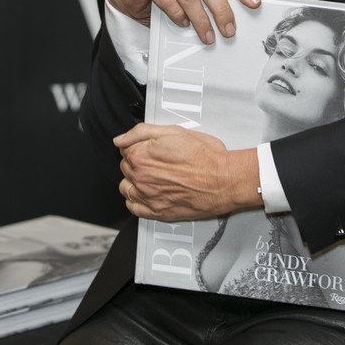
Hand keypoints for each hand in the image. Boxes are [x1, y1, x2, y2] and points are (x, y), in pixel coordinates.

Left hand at [115, 123, 261, 219]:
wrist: (224, 180)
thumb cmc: (206, 157)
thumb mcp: (174, 131)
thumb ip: (141, 132)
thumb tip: (120, 139)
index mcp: (142, 156)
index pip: (124, 149)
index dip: (137, 145)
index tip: (148, 146)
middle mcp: (141, 178)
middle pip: (125, 167)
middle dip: (136, 161)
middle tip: (156, 159)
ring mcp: (148, 197)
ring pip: (126, 187)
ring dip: (134, 181)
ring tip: (152, 175)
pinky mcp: (157, 212)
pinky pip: (134, 208)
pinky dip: (137, 200)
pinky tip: (148, 193)